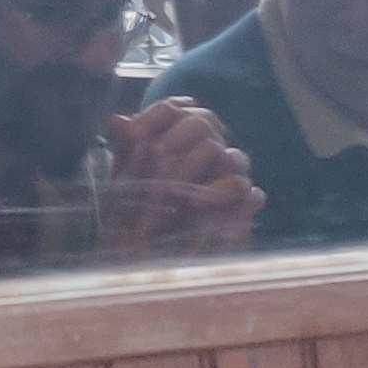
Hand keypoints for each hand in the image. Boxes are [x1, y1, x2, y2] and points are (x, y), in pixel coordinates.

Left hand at [102, 99, 262, 258]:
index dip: (155, 115)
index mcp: (178, 137)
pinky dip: (225, 193)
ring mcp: (228, 178)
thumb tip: (117, 120)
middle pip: (204, 123)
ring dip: (199, 165)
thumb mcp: (123, 181)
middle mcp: (207, 151)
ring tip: (172, 184)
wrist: (150, 258)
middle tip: (156, 157)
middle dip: (176, 138)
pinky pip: (250, 192)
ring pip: (232, 155)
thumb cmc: (134, 214)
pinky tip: (197, 202)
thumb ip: (125, 149)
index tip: (134, 132)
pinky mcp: (243, 207)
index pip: (175, 108)